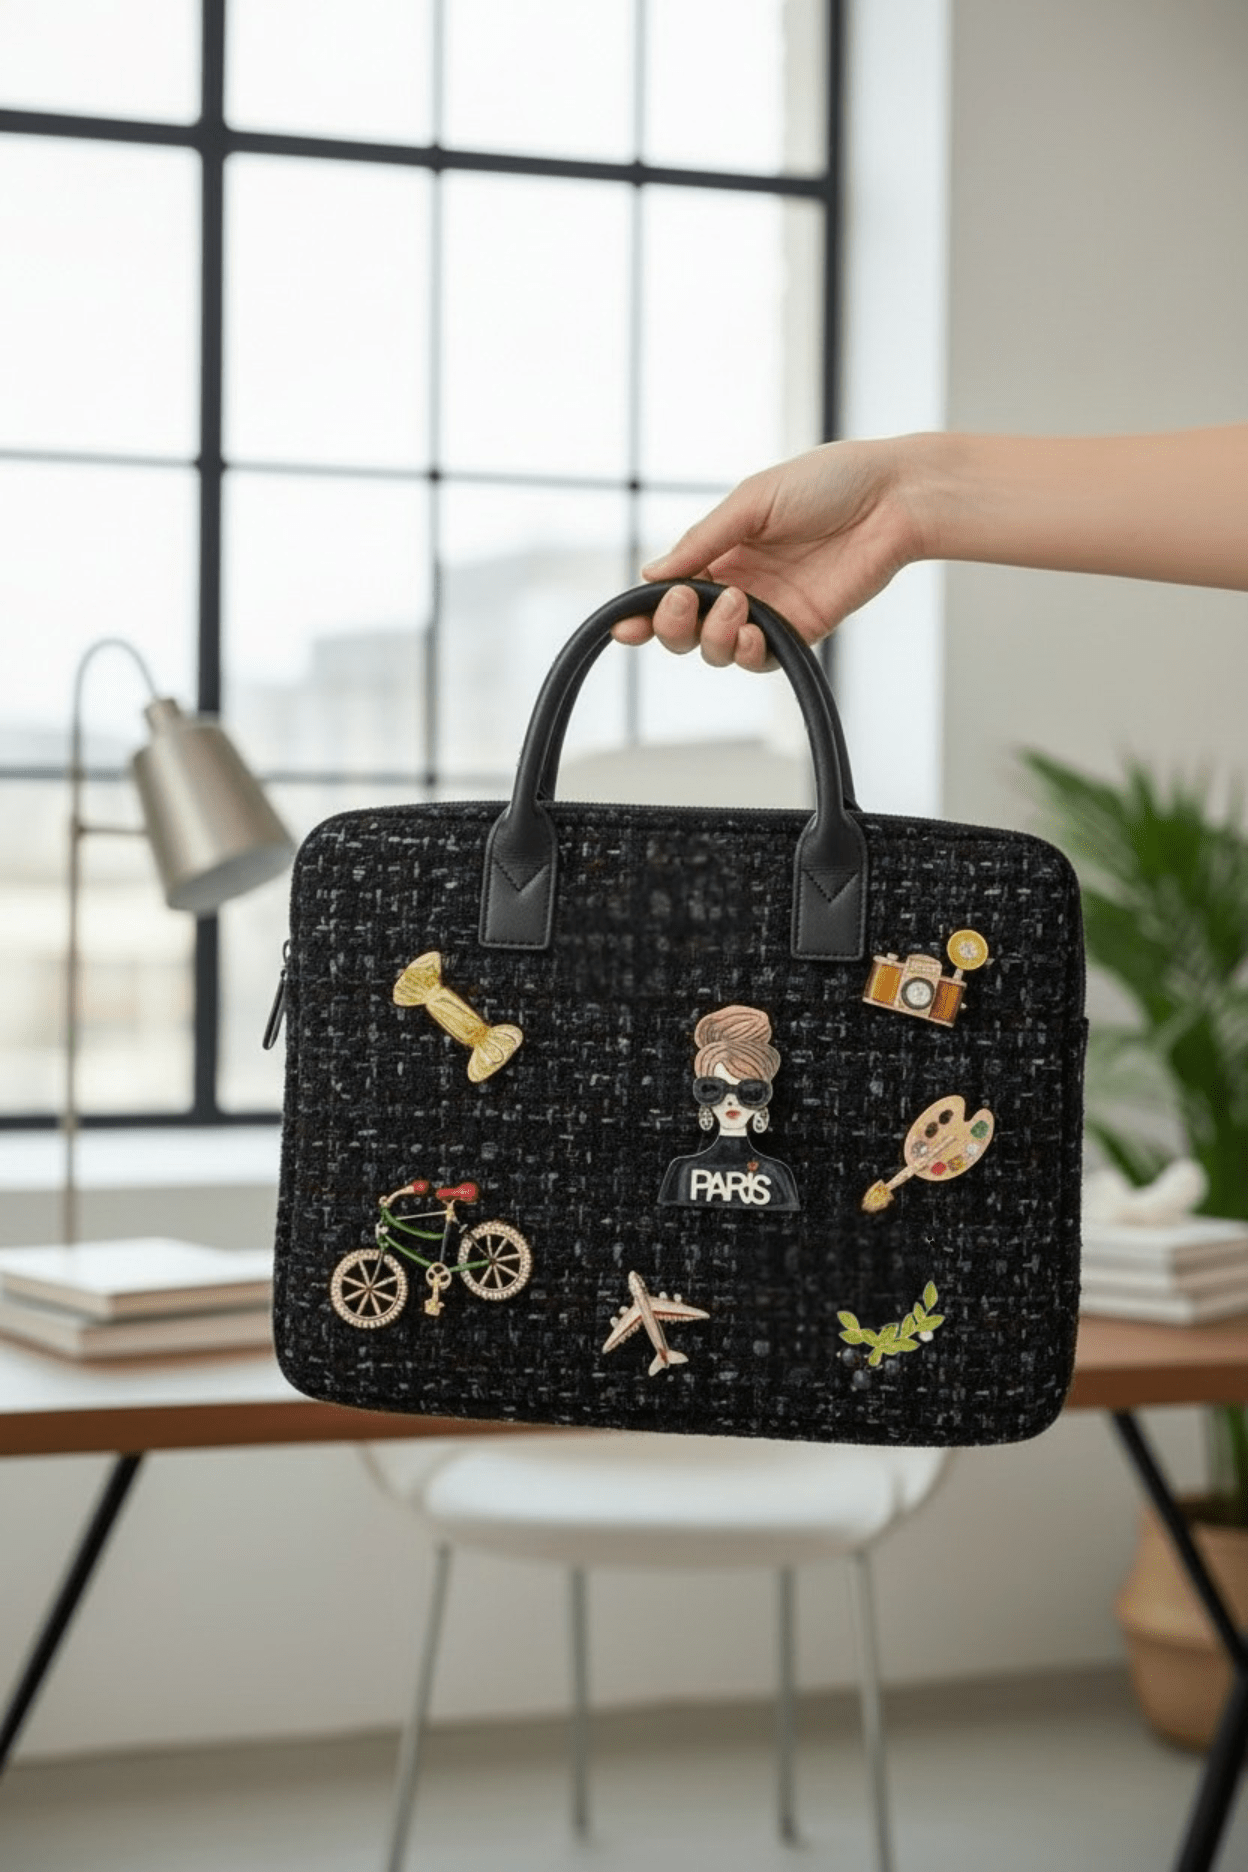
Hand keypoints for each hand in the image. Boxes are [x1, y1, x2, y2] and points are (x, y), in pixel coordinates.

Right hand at [613, 437, 926, 670]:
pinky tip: (753, 632)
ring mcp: (768, 611)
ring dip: (713, 636)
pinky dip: (747, 653)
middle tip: (681, 602)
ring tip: (736, 604)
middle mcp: (738, 584)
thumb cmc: (828, 483)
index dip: (644, 612)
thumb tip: (650, 574)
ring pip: (717, 649)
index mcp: (721, 550)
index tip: (625, 625)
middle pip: (685, 629)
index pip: (669, 589)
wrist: (892, 497)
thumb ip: (702, 540)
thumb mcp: (753, 500)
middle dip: (672, 625)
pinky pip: (760, 659)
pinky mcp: (801, 631)